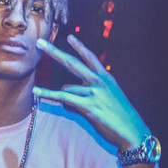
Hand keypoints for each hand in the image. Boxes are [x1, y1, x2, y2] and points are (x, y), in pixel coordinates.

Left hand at [33, 35, 150, 150]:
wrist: (132, 131)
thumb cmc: (119, 117)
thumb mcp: (108, 98)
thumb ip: (87, 93)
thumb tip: (66, 97)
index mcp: (106, 78)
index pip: (90, 58)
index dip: (79, 47)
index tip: (69, 37)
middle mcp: (99, 81)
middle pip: (72, 63)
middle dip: (54, 52)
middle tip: (40, 43)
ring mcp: (94, 92)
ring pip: (66, 88)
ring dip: (65, 100)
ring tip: (81, 110)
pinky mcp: (88, 105)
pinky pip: (63, 98)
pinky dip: (48, 94)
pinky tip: (36, 91)